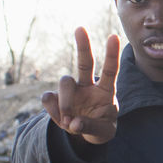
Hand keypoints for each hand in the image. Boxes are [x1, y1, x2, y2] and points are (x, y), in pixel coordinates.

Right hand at [41, 27, 119, 144]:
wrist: (85, 135)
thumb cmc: (101, 128)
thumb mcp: (104, 133)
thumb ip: (91, 127)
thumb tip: (73, 123)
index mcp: (106, 90)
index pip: (110, 70)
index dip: (111, 54)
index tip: (114, 37)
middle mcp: (88, 85)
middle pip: (85, 62)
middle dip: (83, 45)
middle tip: (80, 28)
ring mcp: (71, 90)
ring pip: (64, 81)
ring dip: (65, 102)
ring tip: (68, 121)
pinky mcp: (55, 98)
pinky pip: (48, 98)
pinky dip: (53, 111)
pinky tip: (61, 121)